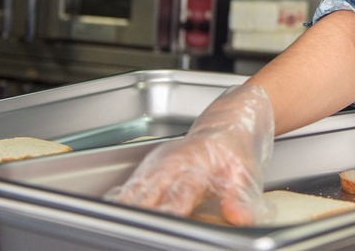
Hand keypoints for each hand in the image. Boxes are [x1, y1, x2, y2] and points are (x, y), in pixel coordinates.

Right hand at [105, 84, 275, 225]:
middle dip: (139, 212)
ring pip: (133, 190)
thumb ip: (239, 197)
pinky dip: (119, 200)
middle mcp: (171, 164)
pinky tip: (111, 214)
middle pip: (148, 193)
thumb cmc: (233, 151)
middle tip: (131, 229)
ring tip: (114, 225)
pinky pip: (128, 186)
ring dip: (124, 208)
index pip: (180, 193)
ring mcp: (156, 166)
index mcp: (196, 165)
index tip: (165, 221)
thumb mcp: (244, 172)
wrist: (224, 125)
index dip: (170, 210)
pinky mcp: (147, 168)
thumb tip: (236, 216)